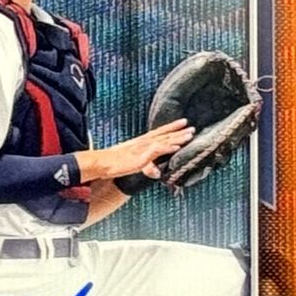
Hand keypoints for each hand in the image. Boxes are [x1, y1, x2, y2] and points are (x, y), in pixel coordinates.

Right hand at [75, 119, 194, 182]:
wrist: (103, 164)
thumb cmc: (115, 164)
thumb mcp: (134, 164)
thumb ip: (147, 167)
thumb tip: (157, 173)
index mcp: (141, 142)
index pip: (160, 132)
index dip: (172, 127)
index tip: (183, 122)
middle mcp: (144, 142)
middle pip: (165, 134)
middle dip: (179, 131)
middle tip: (192, 128)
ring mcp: (143, 147)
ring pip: (164, 140)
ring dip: (177, 137)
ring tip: (190, 135)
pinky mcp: (142, 155)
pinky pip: (158, 150)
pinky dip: (168, 147)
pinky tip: (177, 146)